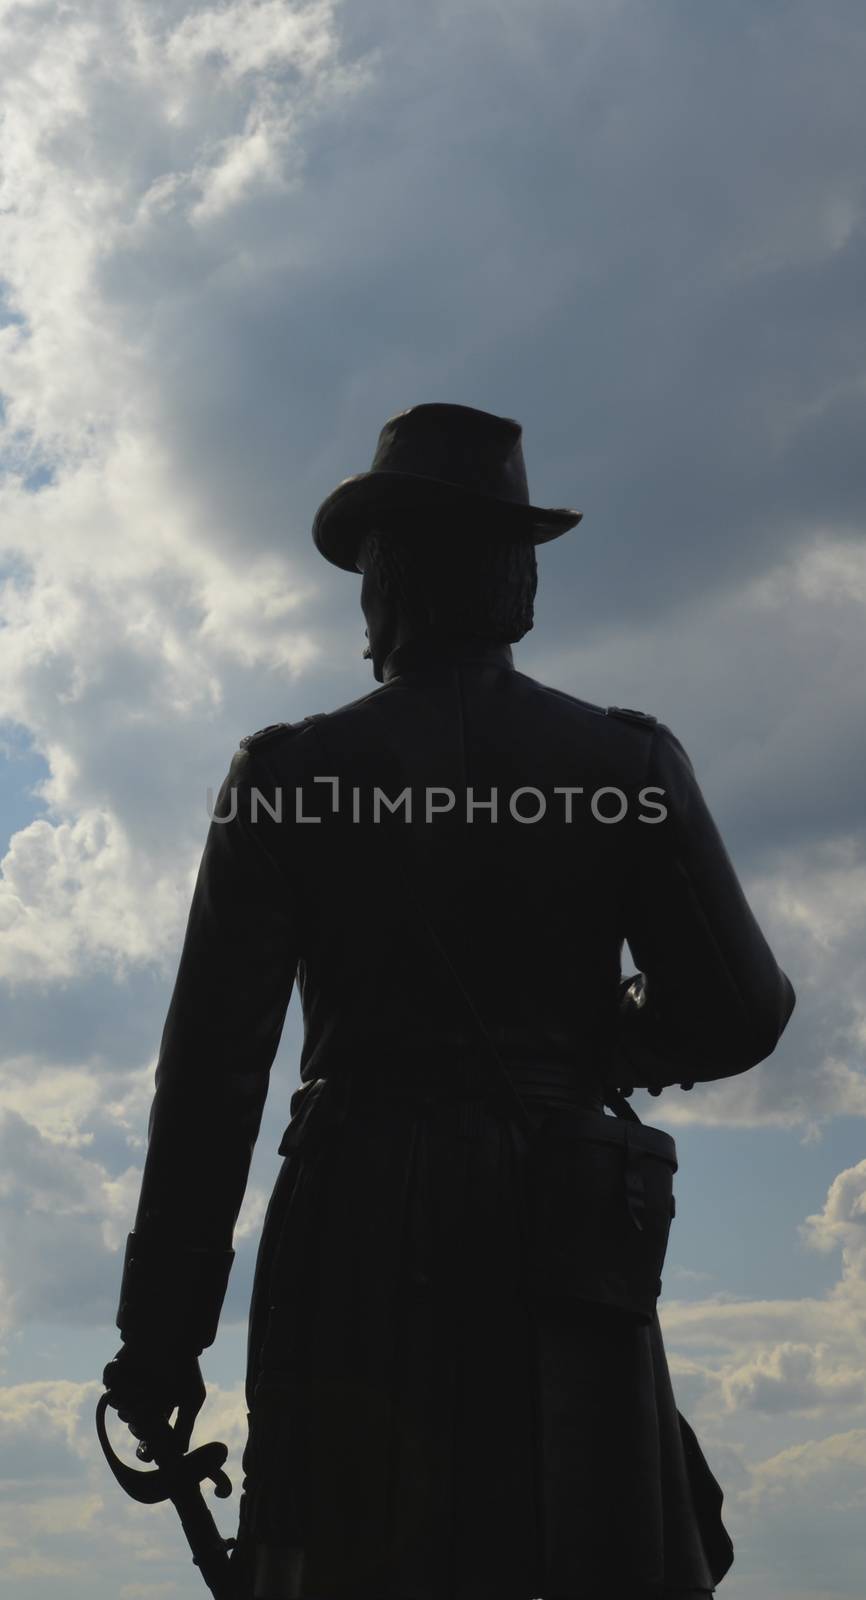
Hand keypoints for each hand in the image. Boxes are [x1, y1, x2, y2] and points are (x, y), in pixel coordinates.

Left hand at [102, 1342, 205, 1458]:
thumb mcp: (192, 1398)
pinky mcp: (115, 1372)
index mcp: (160, 1409)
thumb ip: (185, 1427)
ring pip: (121, 1408)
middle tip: (149, 1411)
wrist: (173, 1334)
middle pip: (134, 1426)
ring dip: (132, 1401)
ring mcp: (128, 1387)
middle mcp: (142, 1400)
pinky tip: (131, 1376)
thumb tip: (180, 1454)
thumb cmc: (184, 1365)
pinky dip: (118, 1384)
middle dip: (140, 1423)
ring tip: (144, 1387)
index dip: (148, 1446)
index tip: (149, 1448)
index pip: (148, 1438)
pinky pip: (109, 1387)